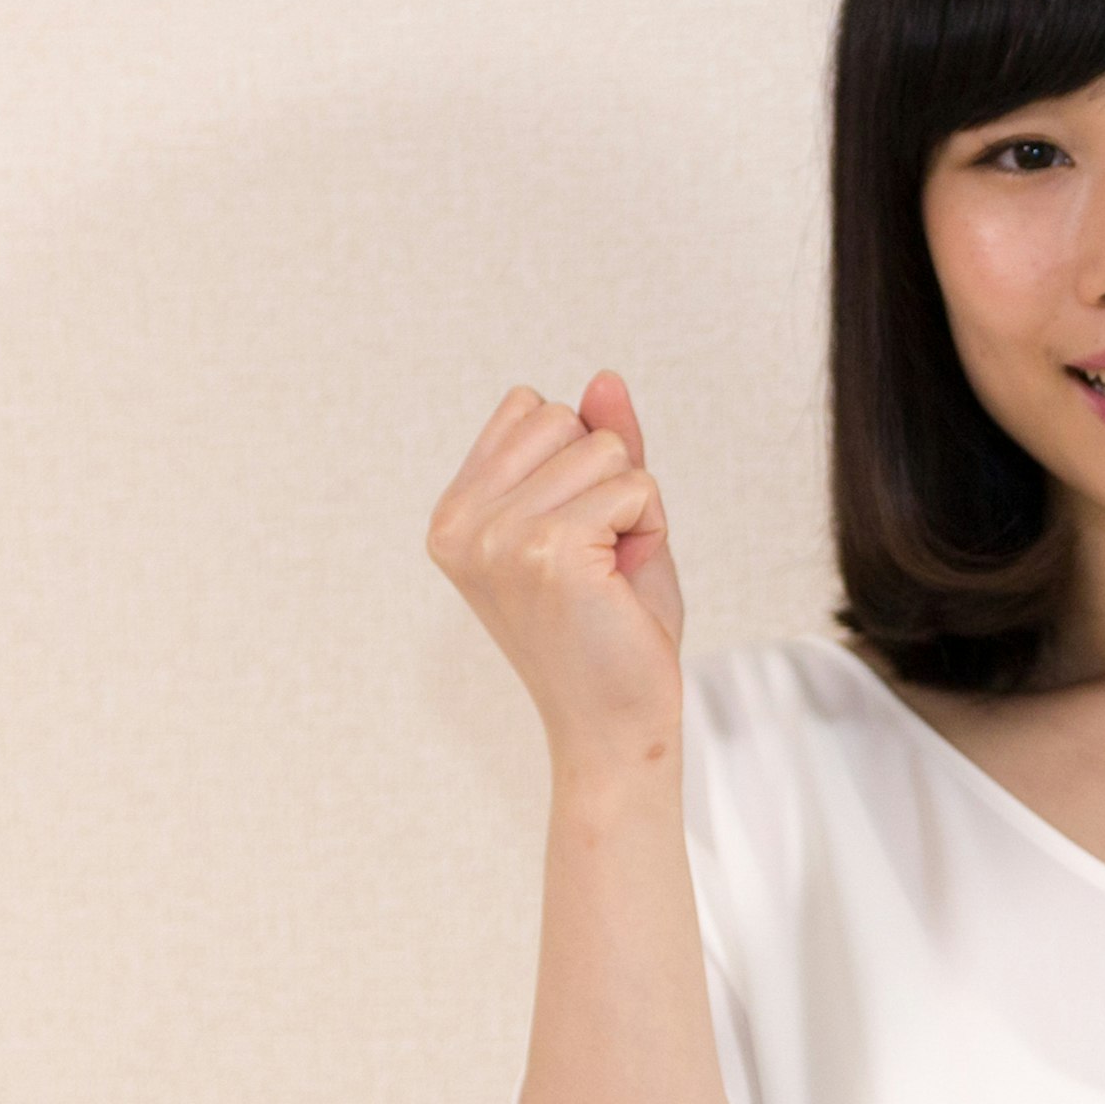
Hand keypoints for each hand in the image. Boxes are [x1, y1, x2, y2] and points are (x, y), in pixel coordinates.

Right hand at [426, 369, 687, 774]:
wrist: (614, 725)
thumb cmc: (612, 632)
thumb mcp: (604, 520)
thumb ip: (598, 447)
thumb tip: (604, 378)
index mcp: (454, 515)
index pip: (530, 408)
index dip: (577, 463)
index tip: (574, 539)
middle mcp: (462, 524)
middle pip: (568, 420)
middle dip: (608, 480)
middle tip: (599, 563)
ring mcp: (498, 537)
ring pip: (606, 449)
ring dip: (633, 509)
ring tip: (610, 577)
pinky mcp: (547, 550)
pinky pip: (635, 486)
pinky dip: (650, 529)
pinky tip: (622, 585)